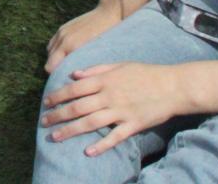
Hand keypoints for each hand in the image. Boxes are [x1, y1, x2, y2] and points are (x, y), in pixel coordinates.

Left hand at [41, 63, 185, 155]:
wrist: (174, 86)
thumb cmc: (145, 73)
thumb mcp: (118, 65)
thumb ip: (95, 70)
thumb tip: (73, 75)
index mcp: (104, 80)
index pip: (74, 89)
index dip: (57, 96)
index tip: (46, 103)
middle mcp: (109, 96)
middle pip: (77, 107)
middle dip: (58, 115)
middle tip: (44, 122)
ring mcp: (121, 111)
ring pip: (90, 123)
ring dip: (71, 130)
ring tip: (55, 136)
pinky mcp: (134, 124)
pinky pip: (115, 136)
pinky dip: (101, 145)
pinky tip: (88, 151)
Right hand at [46, 1, 124, 73]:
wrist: (110, 13)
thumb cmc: (109, 37)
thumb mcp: (99, 54)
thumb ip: (85, 65)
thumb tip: (77, 78)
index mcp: (70, 46)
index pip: (50, 67)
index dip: (55, 77)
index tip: (63, 84)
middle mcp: (62, 38)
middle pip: (48, 61)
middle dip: (54, 70)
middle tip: (66, 78)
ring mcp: (61, 32)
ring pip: (49, 52)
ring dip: (55, 60)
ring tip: (66, 66)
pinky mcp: (63, 28)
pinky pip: (53, 43)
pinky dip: (56, 50)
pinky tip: (67, 54)